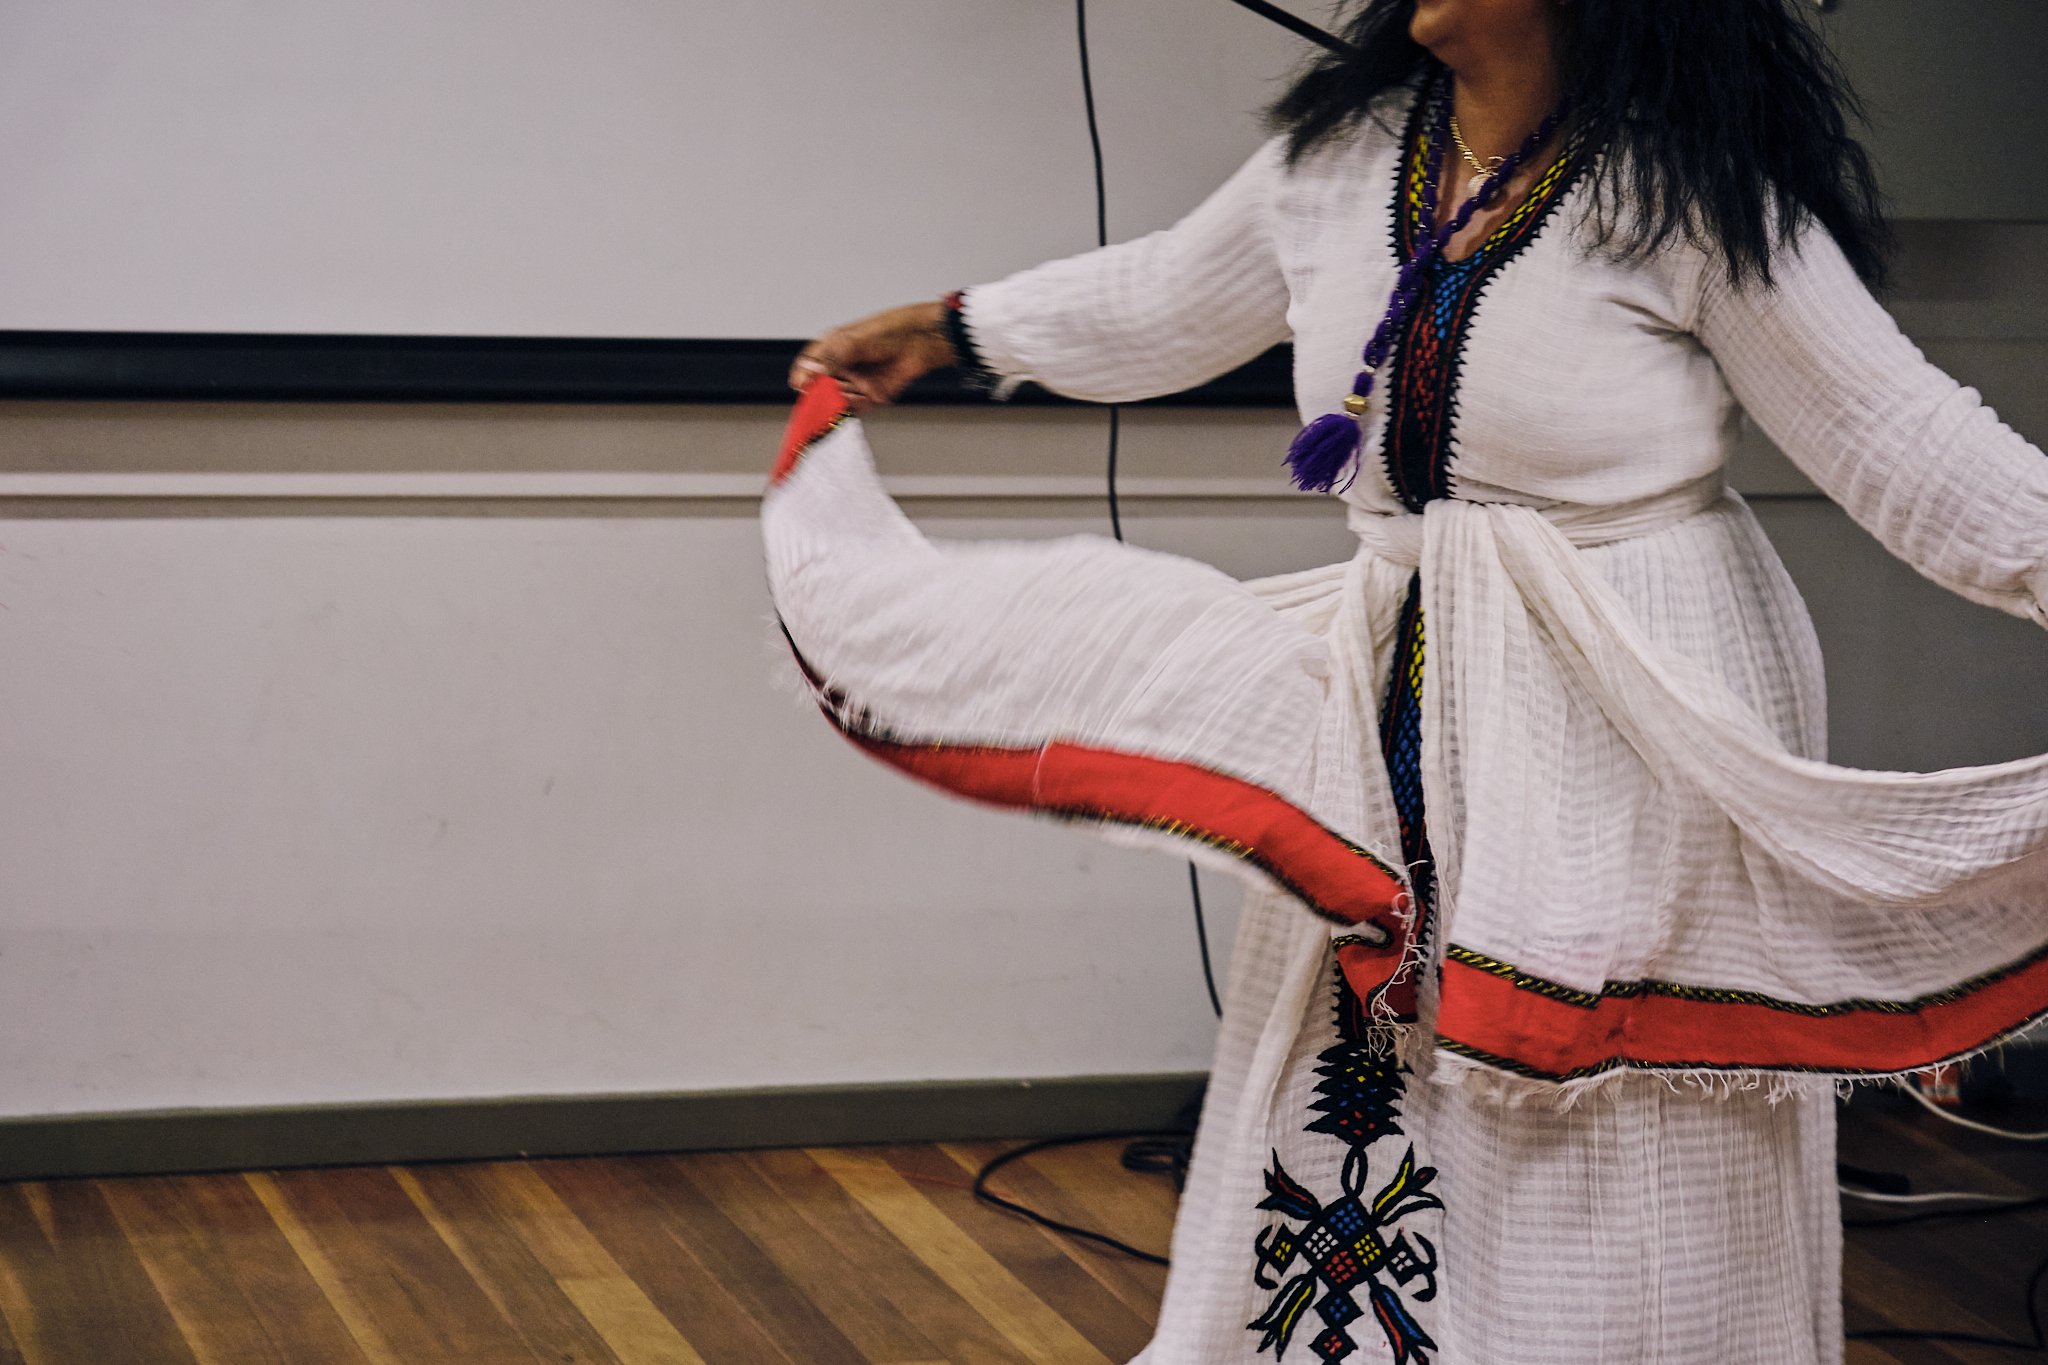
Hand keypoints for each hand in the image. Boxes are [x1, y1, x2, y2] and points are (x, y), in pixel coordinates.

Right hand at [788, 301, 956, 413]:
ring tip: (856, 386)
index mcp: (831, 349)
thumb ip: (830, 359)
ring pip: (836, 400)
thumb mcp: (853, 342)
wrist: (920, 342)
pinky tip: (865, 394)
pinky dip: (857, 405)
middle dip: (821, 393)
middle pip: (819, 388)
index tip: (800, 385)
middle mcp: (840, 367)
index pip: (807, 366)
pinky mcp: (868, 396)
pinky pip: (855, 408)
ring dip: (843, 397)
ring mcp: (854, 382)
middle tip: (826, 393)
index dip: (802, 377)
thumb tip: (808, 372)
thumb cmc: (888, 332)